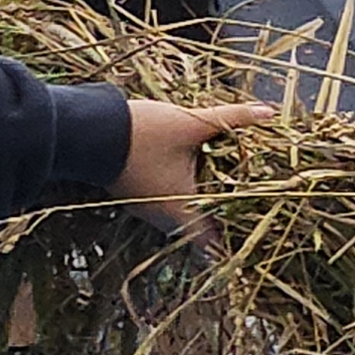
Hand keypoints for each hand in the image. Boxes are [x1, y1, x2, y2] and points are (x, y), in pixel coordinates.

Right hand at [114, 98, 273, 230]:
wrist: (87, 128)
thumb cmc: (142, 132)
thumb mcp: (192, 123)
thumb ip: (232, 118)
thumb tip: (268, 112)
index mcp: (178, 206)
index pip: (208, 239)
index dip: (227, 243)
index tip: (243, 243)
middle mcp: (158, 213)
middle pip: (193, 227)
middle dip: (215, 222)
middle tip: (239, 216)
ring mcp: (141, 205)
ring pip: (175, 215)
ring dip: (194, 209)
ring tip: (220, 199)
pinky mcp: (129, 192)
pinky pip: (159, 203)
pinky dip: (176, 197)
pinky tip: (187, 181)